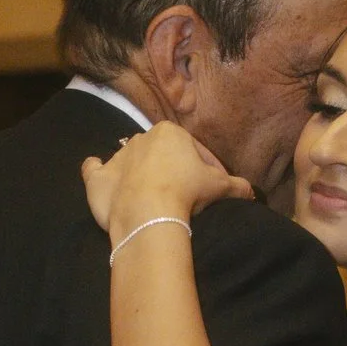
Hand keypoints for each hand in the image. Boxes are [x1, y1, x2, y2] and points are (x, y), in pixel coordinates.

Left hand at [81, 120, 249, 238]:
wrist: (149, 212)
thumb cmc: (186, 191)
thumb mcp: (219, 187)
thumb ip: (237, 186)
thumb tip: (251, 191)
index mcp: (170, 132)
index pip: (195, 151)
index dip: (207, 169)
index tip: (213, 188)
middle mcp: (141, 138)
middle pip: (162, 155)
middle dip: (174, 170)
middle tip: (185, 196)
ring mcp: (117, 157)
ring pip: (131, 161)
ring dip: (141, 173)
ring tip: (153, 197)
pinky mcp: (98, 178)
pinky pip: (94, 169)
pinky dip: (96, 170)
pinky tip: (98, 171)